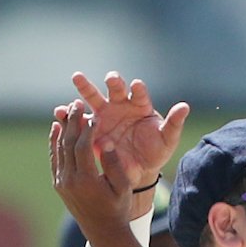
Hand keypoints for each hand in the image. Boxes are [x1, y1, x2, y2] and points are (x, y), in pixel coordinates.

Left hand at [49, 103, 135, 229]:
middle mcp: (70, 181)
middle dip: (72, 122)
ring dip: (63, 128)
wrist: (103, 232)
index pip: (83, 147)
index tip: (94, 114)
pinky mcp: (59, 184)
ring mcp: (61, 183)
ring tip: (68, 111)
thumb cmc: (118, 208)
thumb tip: (104, 141)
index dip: (88, 128)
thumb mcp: (123, 187)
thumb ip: (114, 164)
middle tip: (76, 103)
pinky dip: (55, 142)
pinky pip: (55, 158)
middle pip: (68, 144)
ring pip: (59, 149)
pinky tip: (56, 128)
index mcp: (87, 181)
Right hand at [70, 70, 187, 194]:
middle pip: (115, 88)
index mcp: (140, 105)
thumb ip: (174, 124)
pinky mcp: (92, 127)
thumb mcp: (167, 140)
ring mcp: (105, 114)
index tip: (137, 85)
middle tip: (111, 78)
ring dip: (85, 87)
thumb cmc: (155, 151)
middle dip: (113, 81)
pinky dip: (70, 114)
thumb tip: (185, 106)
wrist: (139, 169)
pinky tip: (59, 111)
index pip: (139, 93)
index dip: (138, 89)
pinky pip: (80, 119)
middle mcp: (120, 104)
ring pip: (93, 97)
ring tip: (77, 78)